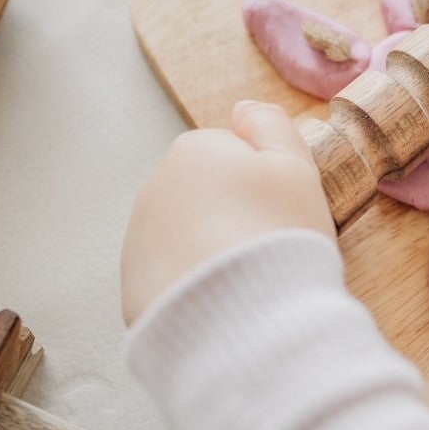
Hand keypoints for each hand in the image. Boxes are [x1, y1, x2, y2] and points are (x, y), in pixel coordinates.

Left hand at [121, 101, 334, 325]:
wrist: (242, 322)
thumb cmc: (276, 237)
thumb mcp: (295, 166)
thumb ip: (271, 125)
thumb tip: (243, 108)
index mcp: (194, 150)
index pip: (234, 156)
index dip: (264, 184)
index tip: (279, 211)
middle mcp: (156, 187)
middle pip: (206, 194)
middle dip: (233, 215)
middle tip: (266, 246)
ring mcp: (139, 238)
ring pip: (187, 236)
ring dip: (211, 250)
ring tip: (244, 279)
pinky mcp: (133, 287)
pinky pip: (172, 277)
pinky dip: (193, 286)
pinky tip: (222, 303)